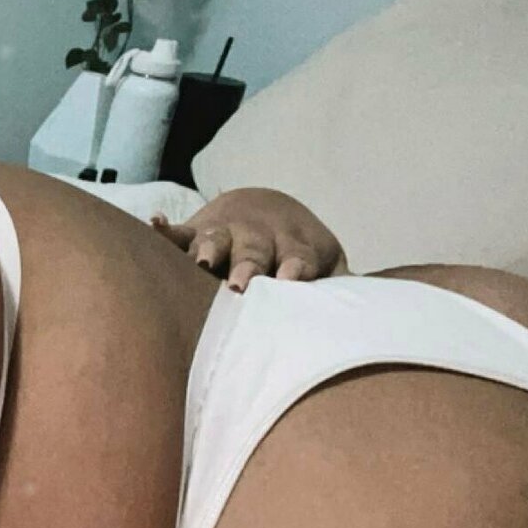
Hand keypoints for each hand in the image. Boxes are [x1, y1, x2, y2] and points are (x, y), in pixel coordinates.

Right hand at [150, 187, 347, 291]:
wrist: (266, 207)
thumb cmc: (300, 254)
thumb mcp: (325, 266)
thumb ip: (341, 290)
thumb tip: (374, 320)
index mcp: (295, 248)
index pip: (297, 259)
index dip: (294, 268)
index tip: (290, 281)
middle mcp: (259, 238)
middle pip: (252, 252)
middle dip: (246, 266)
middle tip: (239, 285)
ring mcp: (225, 233)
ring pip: (215, 240)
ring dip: (207, 248)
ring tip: (199, 262)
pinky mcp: (195, 232)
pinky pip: (177, 231)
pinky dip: (164, 230)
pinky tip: (153, 224)